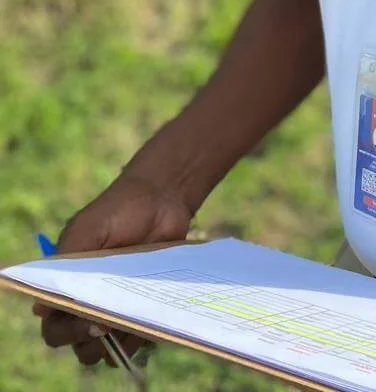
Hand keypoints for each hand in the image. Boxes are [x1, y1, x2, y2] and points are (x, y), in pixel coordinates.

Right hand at [33, 172, 191, 367]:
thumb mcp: (86, 230)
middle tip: (109, 323)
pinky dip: (145, 336)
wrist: (162, 197)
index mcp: (67, 288)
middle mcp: (90, 304)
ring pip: (112, 350)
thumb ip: (64, 264)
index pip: (56, 328)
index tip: (89, 320)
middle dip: (93, 343)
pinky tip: (152, 318)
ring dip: (121, 344)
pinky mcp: (145, 307)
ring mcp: (119, 308)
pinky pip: (141, 338)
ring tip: (133, 321)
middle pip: (82, 347)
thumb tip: (41, 309)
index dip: (67, 332)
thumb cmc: (117, 210)